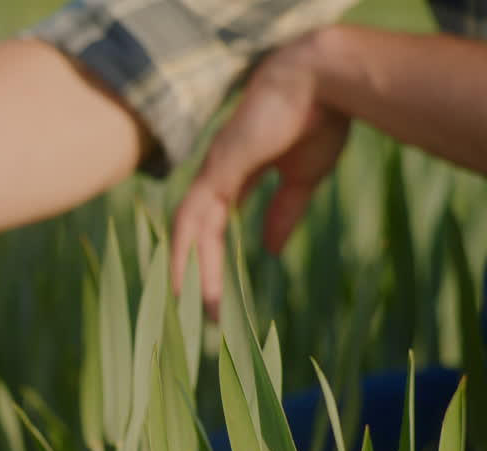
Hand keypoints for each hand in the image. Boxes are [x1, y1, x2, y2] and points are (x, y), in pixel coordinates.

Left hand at [172, 35, 349, 316]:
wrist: (324, 83)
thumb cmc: (320, 120)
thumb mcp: (302, 178)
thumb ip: (284, 213)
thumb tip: (268, 250)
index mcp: (236, 175)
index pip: (214, 225)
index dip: (210, 256)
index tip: (213, 288)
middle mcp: (216, 176)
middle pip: (195, 234)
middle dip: (193, 272)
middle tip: (194, 313)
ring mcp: (212, 172)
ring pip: (188, 232)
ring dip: (186, 271)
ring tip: (185, 311)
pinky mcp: (217, 171)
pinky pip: (192, 220)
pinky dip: (184, 251)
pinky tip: (181, 280)